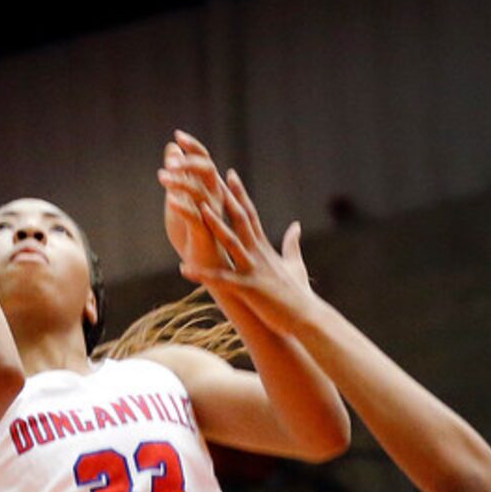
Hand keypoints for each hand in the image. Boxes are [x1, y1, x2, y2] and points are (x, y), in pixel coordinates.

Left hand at [159, 130, 226, 268]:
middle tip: (169, 162)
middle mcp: (215, 201)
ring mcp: (212, 218)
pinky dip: (182, 208)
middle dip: (189, 162)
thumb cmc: (194, 236)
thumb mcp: (181, 201)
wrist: (207, 269)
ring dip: (181, 183)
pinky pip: (195, 218)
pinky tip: (169, 201)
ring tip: (162, 179)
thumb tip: (172, 150)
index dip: (194, 147)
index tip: (178, 135)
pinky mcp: (205, 236)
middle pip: (208, 171)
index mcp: (211, 191)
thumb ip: (177, 175)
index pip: (206, 162)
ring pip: (201, 193)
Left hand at [177, 168, 317, 330]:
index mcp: (265, 248)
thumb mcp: (296, 264)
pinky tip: (184, 268)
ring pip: (232, 242)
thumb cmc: (299, 295)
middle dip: (225, 196)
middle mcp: (258, 254)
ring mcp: (253, 270)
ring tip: (198, 208)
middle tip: (210, 176)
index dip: (239, 193)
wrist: (306, 318)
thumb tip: (295, 226)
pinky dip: (203, 274)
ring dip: (215, 225)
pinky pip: (221, 280)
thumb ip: (292, 244)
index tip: (229, 173)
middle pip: (240, 219)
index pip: (250, 214)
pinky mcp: (249, 289)